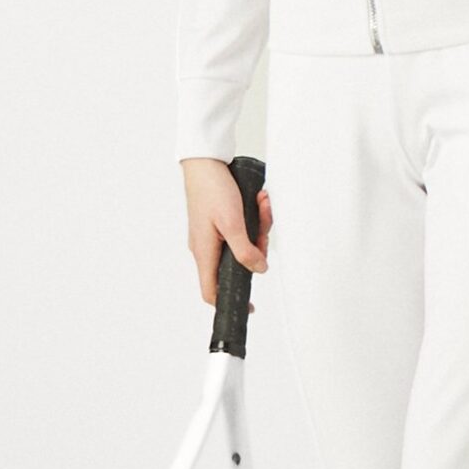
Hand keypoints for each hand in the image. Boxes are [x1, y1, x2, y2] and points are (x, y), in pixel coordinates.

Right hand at [181, 158, 272, 309]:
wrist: (204, 162)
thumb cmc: (212, 189)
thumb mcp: (233, 222)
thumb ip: (245, 250)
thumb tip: (259, 270)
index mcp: (204, 252)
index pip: (211, 290)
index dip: (228, 302)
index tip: (248, 306)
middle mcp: (206, 247)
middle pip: (235, 264)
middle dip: (256, 250)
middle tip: (264, 232)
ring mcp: (212, 235)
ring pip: (242, 245)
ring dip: (258, 228)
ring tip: (262, 205)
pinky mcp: (219, 222)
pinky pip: (241, 229)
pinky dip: (253, 218)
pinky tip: (259, 200)